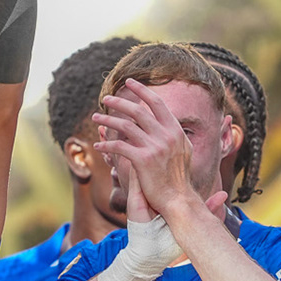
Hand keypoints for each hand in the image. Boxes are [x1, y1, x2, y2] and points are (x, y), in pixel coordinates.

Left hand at [93, 83, 201, 221]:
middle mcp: (166, 135)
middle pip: (138, 110)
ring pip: (125, 126)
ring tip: (96, 118)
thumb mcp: (184, 150)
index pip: (157, 103)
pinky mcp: (142, 160)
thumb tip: (167, 120)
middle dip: (120, 102)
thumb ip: (175, 134)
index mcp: (175, 130)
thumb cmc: (178, 177)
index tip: (129, 82)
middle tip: (106, 98)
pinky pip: (119, 147)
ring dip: (107, 120)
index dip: (142, 90)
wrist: (178, 199)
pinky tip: (98, 147)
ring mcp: (155, 147)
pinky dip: (106, 145)